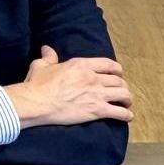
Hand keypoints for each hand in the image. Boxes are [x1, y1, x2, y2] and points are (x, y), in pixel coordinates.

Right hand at [4, 45, 133, 127]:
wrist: (36, 103)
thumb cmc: (37, 84)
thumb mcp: (41, 65)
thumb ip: (48, 57)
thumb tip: (46, 48)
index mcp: (81, 65)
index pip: (109, 64)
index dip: (117, 70)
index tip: (117, 74)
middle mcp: (93, 78)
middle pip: (119, 81)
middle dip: (122, 86)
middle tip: (120, 91)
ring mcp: (97, 94)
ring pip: (124, 94)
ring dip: (127, 99)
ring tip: (125, 103)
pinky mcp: (97, 110)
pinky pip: (120, 112)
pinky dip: (126, 115)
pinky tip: (127, 117)